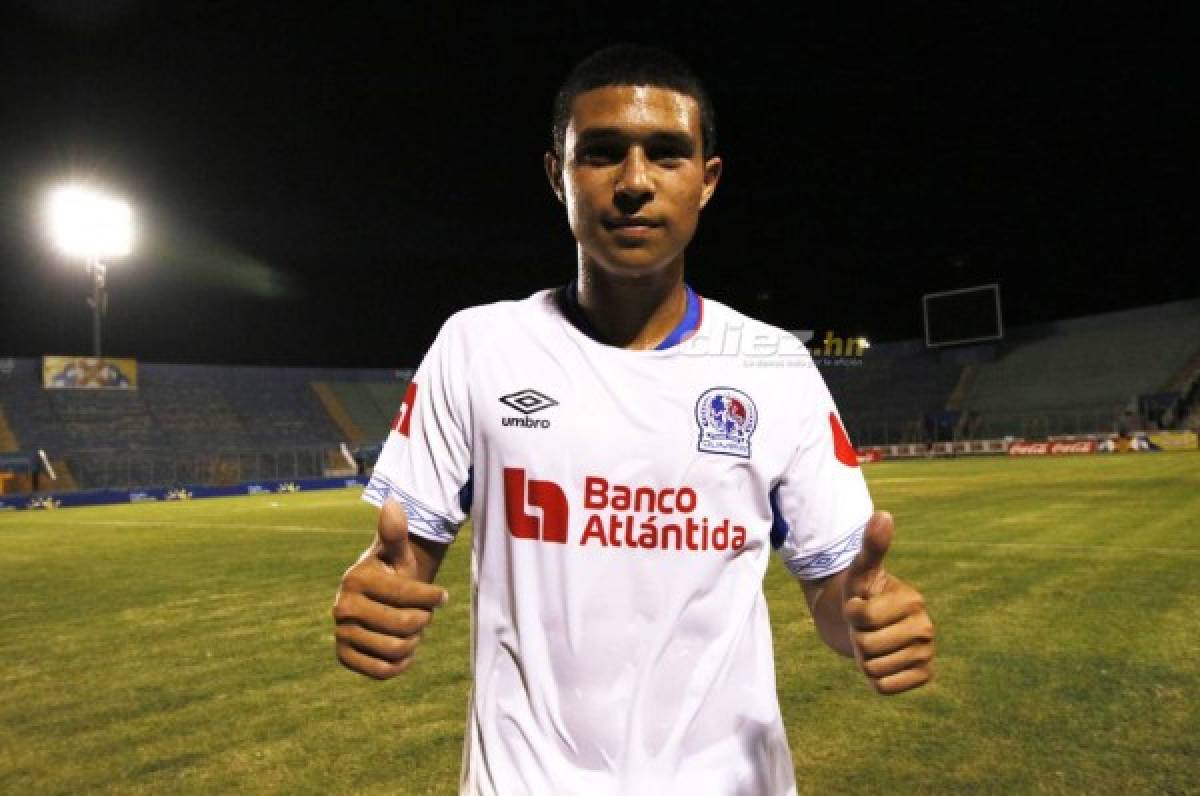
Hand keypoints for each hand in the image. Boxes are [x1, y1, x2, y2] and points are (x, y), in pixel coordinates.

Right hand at [333, 499, 448, 679]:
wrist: (376, 597)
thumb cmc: (393, 571)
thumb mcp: (397, 551)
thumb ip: (395, 532)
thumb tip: (393, 503)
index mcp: (356, 580)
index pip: (407, 596)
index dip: (432, 598)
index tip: (443, 596)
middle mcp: (342, 608)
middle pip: (405, 626)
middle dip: (423, 620)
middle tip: (423, 614)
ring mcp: (341, 634)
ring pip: (397, 649)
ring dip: (414, 641)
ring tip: (412, 630)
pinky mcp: (344, 657)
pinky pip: (382, 671)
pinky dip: (401, 663)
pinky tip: (404, 649)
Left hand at [841, 511, 934, 693]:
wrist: (870, 625)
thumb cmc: (863, 594)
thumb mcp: (861, 571)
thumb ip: (871, 546)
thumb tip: (882, 514)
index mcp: (913, 601)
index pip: (860, 618)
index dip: (851, 613)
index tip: (860, 606)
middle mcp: (927, 628)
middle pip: (867, 646)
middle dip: (857, 638)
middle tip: (866, 628)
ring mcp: (927, 654)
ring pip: (873, 668)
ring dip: (865, 659)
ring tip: (874, 643)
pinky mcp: (923, 677)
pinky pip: (885, 687)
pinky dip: (876, 679)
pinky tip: (883, 662)